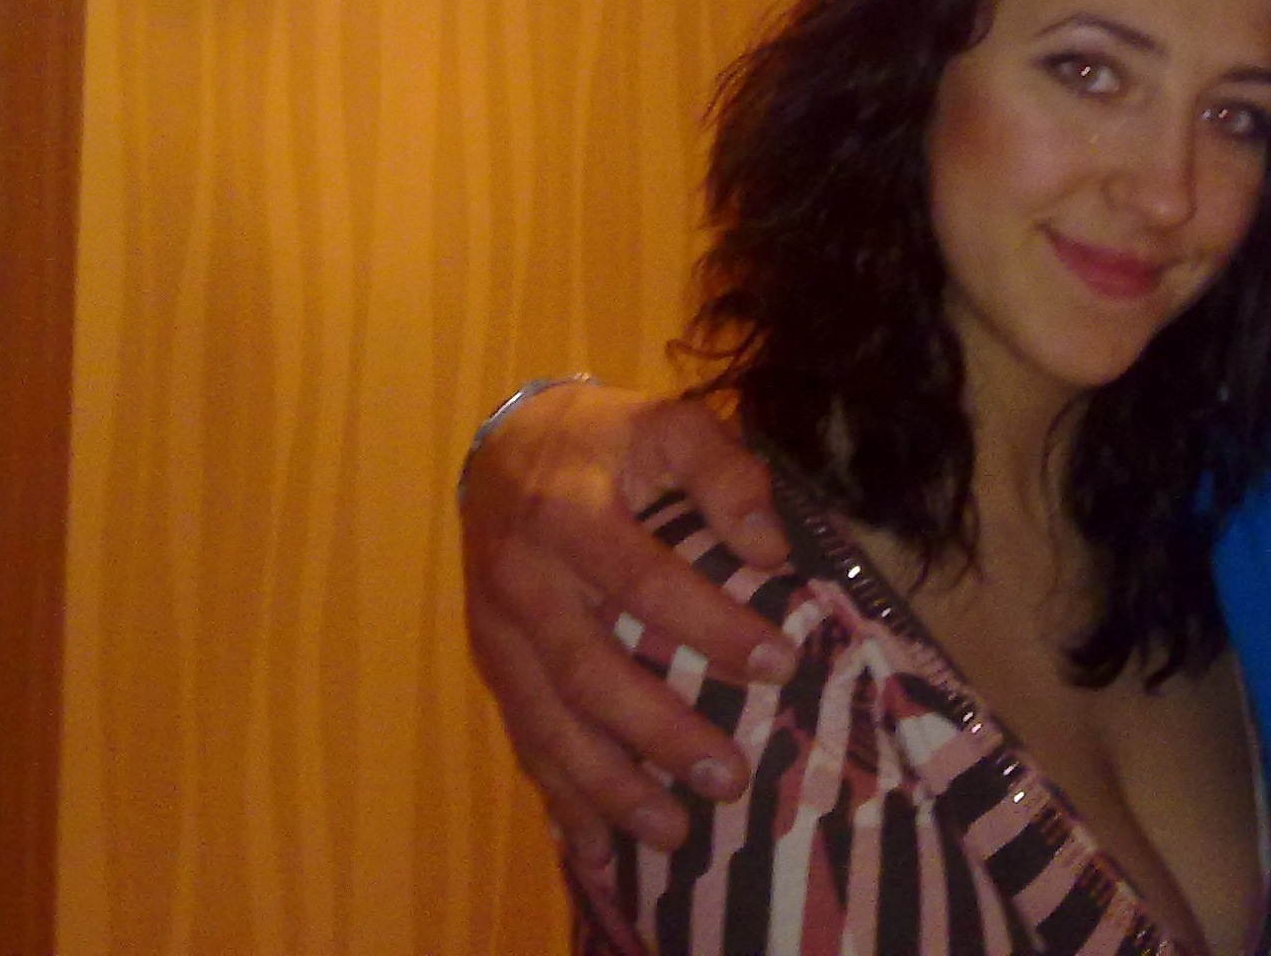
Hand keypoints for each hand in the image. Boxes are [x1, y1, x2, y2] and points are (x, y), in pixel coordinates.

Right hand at [459, 381, 794, 881]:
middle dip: (660, 733)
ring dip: (607, 787)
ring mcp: (498, 630)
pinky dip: (558, 796)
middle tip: (731, 776)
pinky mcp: (490, 662)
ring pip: (547, 724)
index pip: (645, 581)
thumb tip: (772, 551)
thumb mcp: (670, 423)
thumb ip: (725, 473)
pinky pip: (523, 738)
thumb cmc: (609, 439)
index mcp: (568, 513)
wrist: (510, 444)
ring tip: (673, 833)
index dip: (712, 626)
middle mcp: (523, 580)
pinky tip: (596, 847)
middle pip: (590, 672)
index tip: (780, 666)